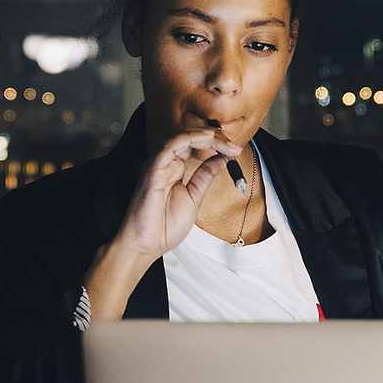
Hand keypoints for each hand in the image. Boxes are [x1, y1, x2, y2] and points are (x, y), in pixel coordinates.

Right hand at [83, 128, 240, 320]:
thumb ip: (205, 177)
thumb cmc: (163, 226)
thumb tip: (221, 159)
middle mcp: (166, 164)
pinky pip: (171, 147)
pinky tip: (206, 139)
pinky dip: (190, 139)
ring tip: (225, 142)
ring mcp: (159, 166)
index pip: (197, 147)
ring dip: (206, 136)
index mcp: (175, 170)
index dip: (218, 145)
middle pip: (191, 140)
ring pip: (182, 138)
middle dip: (216, 139)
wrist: (145, 246)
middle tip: (235, 146)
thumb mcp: (194, 198)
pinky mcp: (153, 171)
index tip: (236, 151)